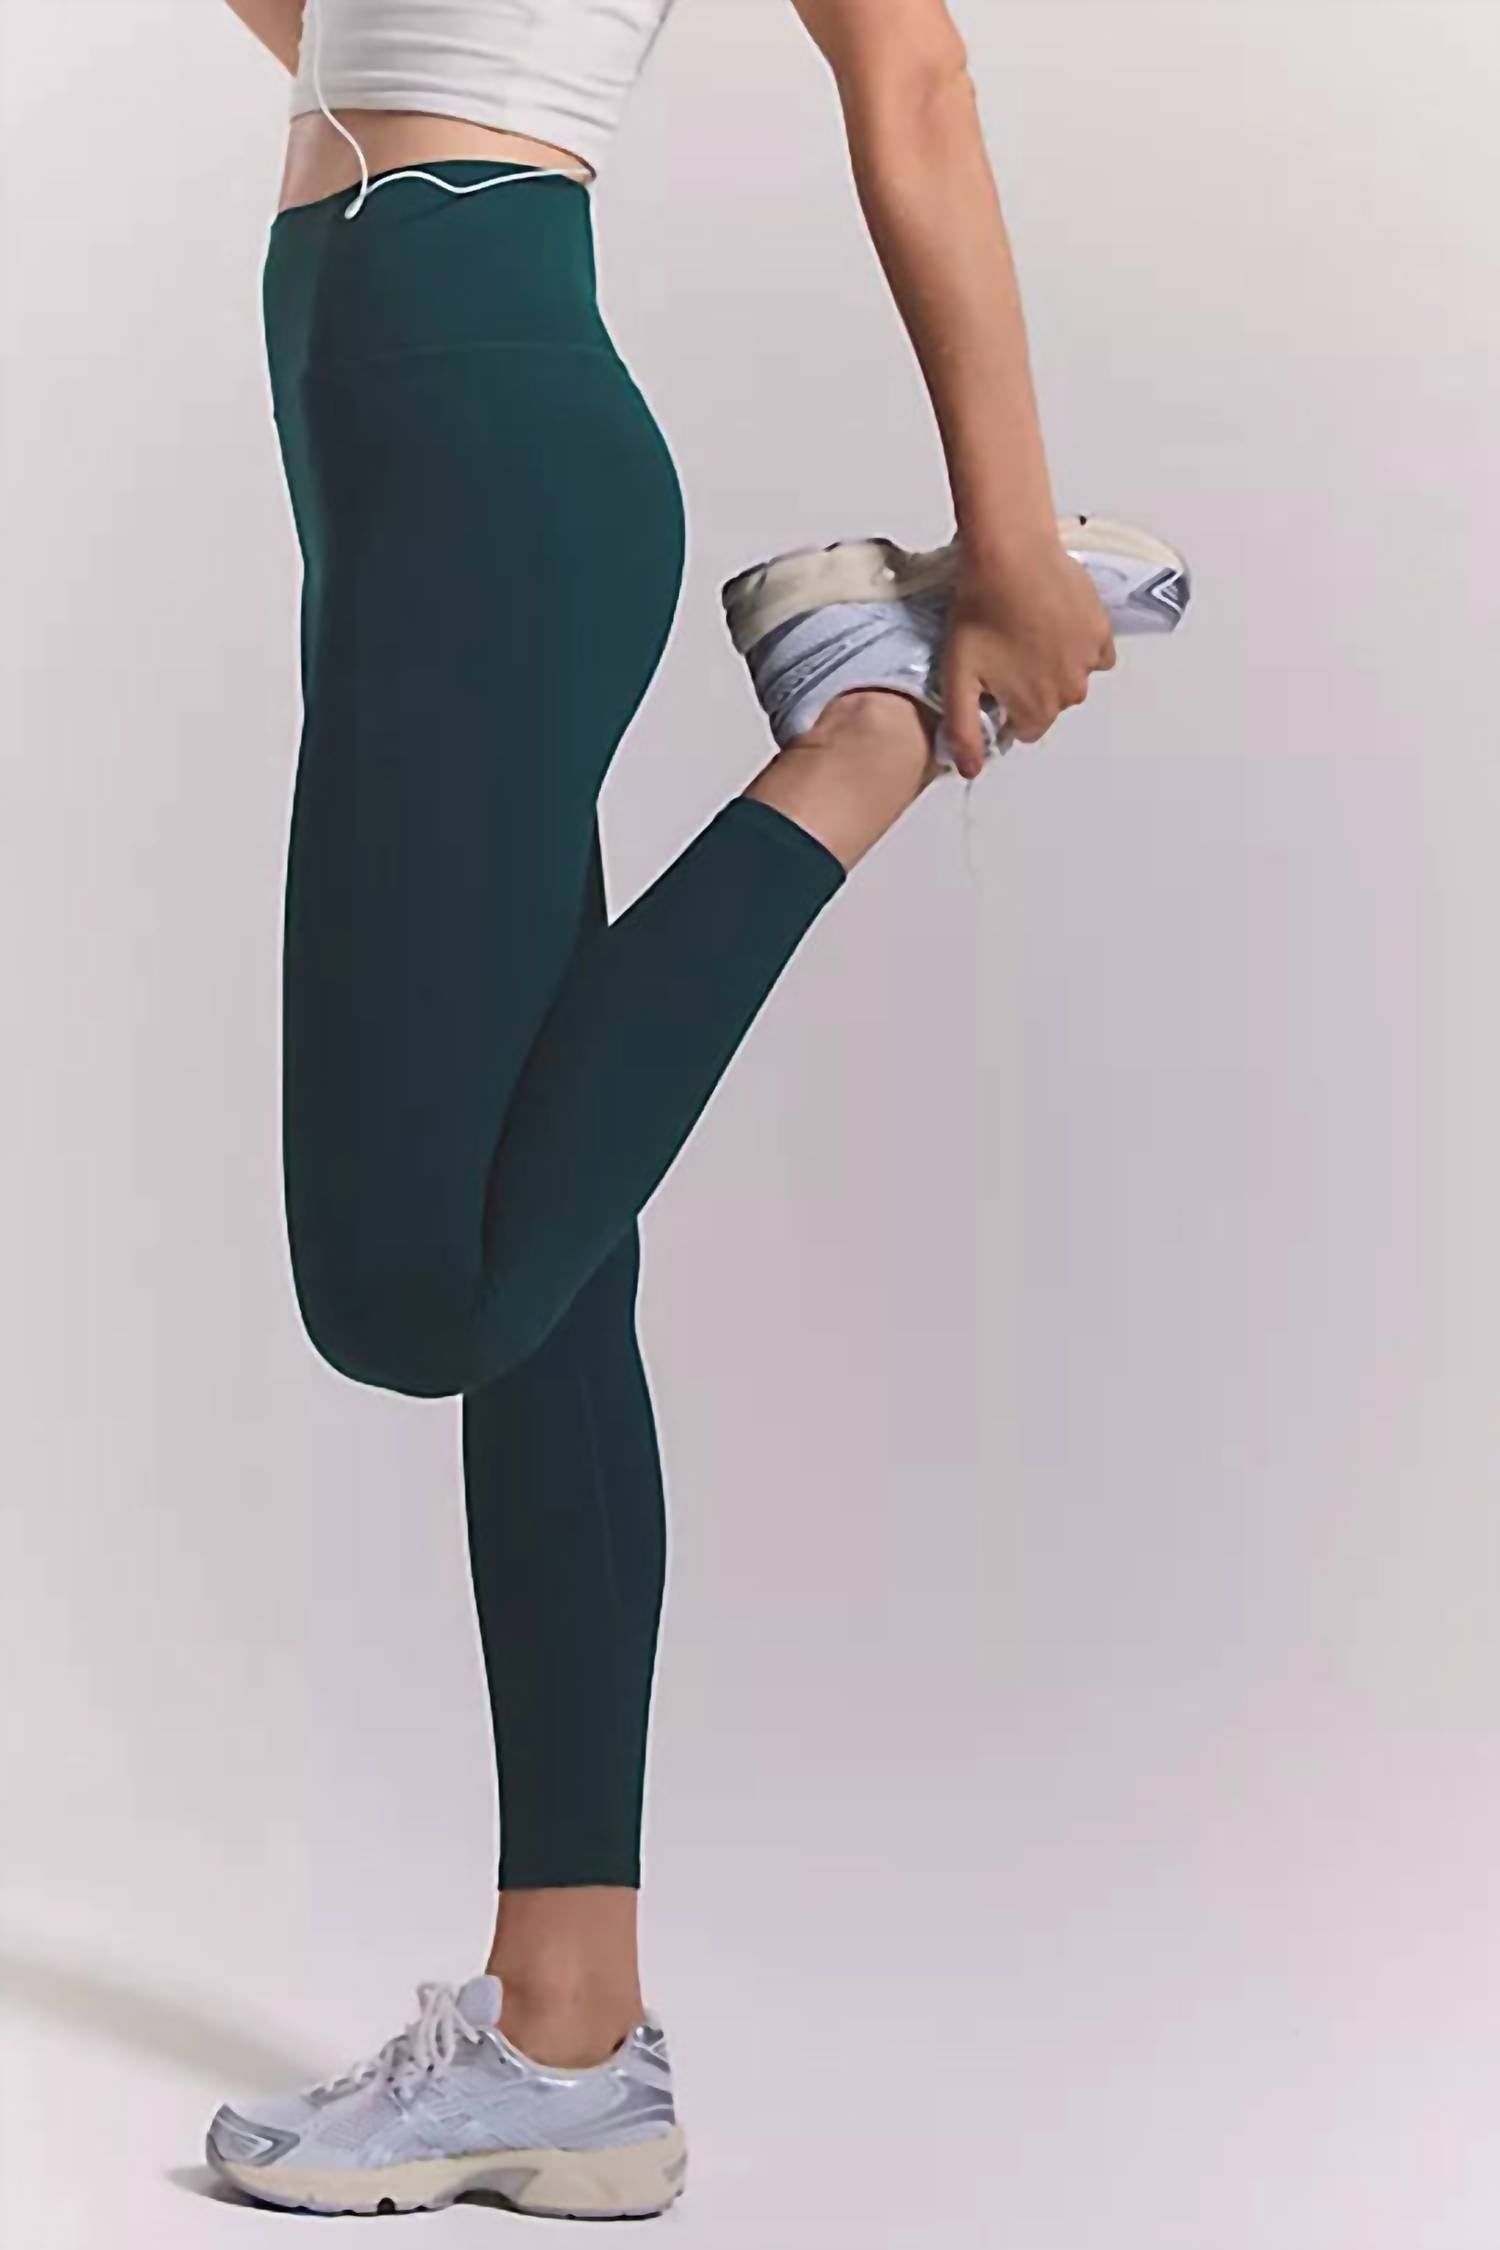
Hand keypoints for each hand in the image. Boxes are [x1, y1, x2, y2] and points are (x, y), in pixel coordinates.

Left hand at [939, 537, 1117, 779]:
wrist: (1009, 556)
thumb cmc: (980, 613)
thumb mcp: (957, 678)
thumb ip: (963, 730)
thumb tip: (970, 770)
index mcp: (1036, 710)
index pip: (1024, 729)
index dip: (1005, 708)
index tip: (991, 681)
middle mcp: (1070, 692)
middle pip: (1049, 704)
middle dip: (1029, 686)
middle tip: (1004, 651)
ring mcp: (1089, 660)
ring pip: (1071, 678)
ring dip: (1054, 664)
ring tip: (1027, 632)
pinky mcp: (1101, 630)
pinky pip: (1095, 652)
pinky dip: (1078, 645)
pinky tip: (1054, 624)